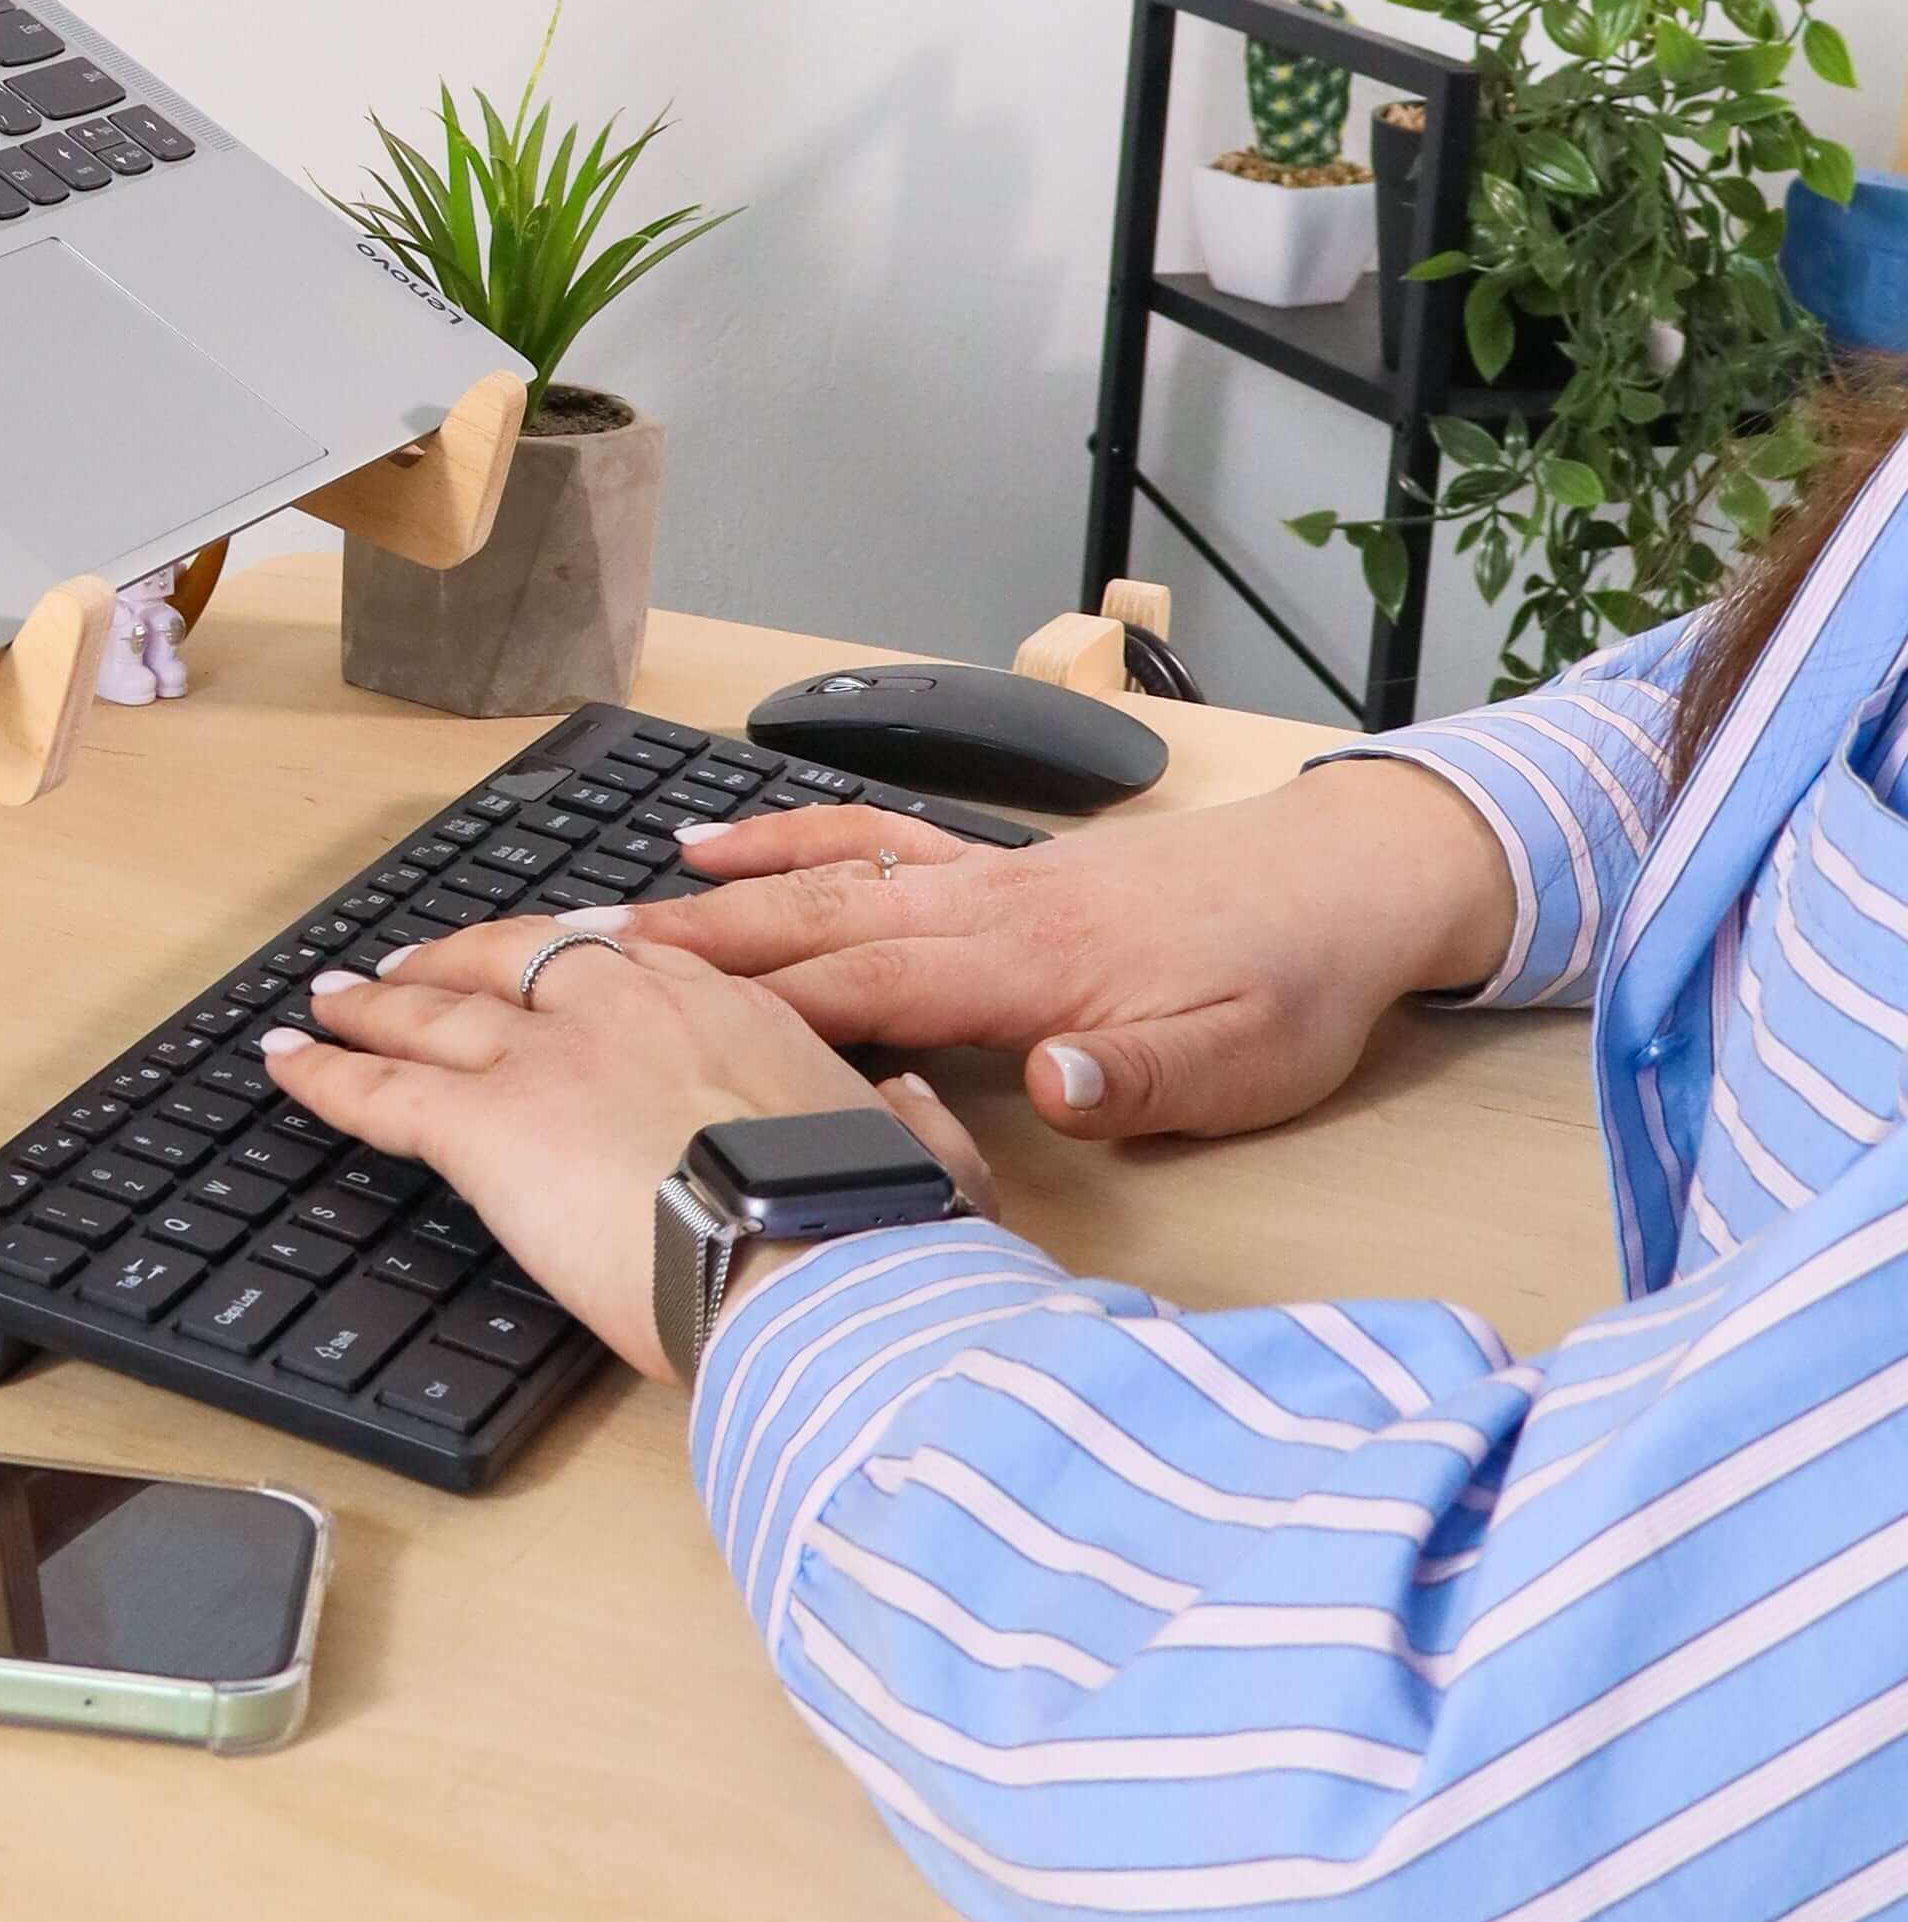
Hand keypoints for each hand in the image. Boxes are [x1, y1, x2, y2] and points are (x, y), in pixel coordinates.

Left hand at [258, 928, 995, 1384]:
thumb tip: (914, 1112)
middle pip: (517, 959)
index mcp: (730, 1009)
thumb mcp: (914, 1158)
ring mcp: (548, 1056)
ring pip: (437, 1009)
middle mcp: (628, 1008)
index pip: (629, 960)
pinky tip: (288, 1063)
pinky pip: (382, 1089)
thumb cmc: (869, 1231)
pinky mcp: (485, 1124)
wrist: (814, 1267)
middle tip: (413, 964)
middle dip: (457, 958)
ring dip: (376, 1002)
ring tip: (330, 999)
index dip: (576, 960)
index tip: (553, 959)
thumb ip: (903, 1123)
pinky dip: (326, 1073)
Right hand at [620, 758, 1515, 1142]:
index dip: (751, 1013)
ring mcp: (981, 875)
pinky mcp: (995, 865)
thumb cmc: (1289, 991)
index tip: (647, 1025)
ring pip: (822, 877)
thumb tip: (1050, 1087)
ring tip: (613, 908)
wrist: (1345, 884)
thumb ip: (1138, 1084)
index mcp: (1023, 968)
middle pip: (809, 924)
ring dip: (716, 893)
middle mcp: (982, 906)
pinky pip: (869, 837)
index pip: (859, 991)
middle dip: (689, 945)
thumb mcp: (1240, 1071)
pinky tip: (726, 838)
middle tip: (576, 960)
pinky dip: (790, 833)